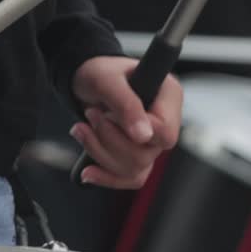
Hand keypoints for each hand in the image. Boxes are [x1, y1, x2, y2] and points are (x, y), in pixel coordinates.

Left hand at [70, 56, 181, 188]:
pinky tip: (87, 170)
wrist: (86, 81)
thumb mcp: (107, 80)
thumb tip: (143, 136)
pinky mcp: (138, 155)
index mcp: (168, 96)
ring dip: (100, 152)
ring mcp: (152, 142)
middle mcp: (166, 121)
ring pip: (134, 169)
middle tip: (91, 115)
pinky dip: (105, 176)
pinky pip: (129, 178)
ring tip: (82, 129)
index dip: (137, 133)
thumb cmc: (100, 72)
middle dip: (109, 139)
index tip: (108, 116)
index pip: (165, 131)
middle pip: (147, 154)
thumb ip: (127, 104)